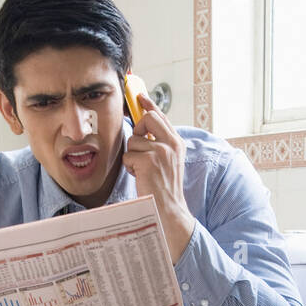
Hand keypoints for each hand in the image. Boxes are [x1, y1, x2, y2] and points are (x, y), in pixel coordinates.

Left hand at [122, 91, 194, 262]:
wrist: (169, 210)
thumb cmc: (163, 188)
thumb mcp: (166, 161)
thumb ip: (158, 143)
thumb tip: (142, 125)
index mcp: (177, 142)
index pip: (161, 116)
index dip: (148, 104)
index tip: (139, 95)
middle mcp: (172, 143)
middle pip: (148, 118)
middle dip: (138, 130)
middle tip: (140, 147)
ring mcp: (161, 151)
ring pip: (133, 140)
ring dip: (133, 156)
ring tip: (144, 171)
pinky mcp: (149, 161)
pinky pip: (129, 155)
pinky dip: (131, 167)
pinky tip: (142, 177)